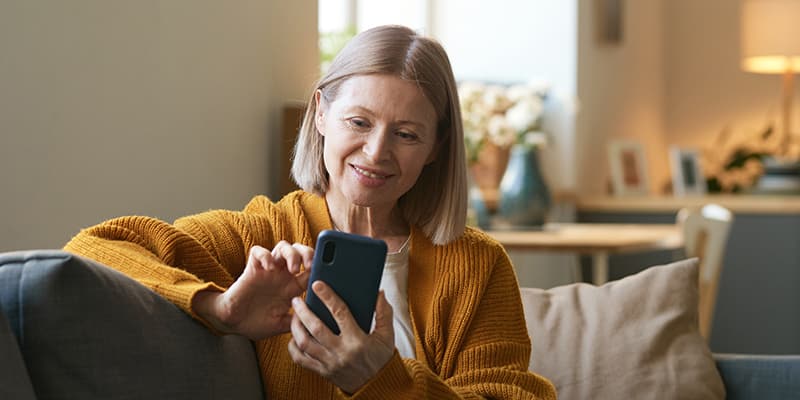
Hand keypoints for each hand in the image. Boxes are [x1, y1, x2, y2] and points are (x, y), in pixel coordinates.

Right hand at [193, 242, 311, 339]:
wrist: (232, 324)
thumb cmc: (257, 323)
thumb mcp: (282, 325)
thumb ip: (297, 321)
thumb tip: (315, 321)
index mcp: (292, 287)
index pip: (312, 270)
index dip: (320, 269)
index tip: (325, 276)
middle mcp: (282, 275)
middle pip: (300, 251)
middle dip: (309, 253)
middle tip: (311, 265)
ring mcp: (267, 270)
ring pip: (283, 246)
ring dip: (291, 253)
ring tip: (293, 268)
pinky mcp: (252, 269)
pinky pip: (258, 251)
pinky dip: (265, 255)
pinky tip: (269, 267)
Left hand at [288, 281, 394, 393]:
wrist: (376, 386)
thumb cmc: (380, 359)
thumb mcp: (387, 336)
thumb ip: (384, 313)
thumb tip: (379, 293)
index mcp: (357, 340)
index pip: (340, 314)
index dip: (328, 297)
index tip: (317, 285)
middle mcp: (341, 352)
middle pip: (316, 328)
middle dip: (303, 311)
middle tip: (297, 299)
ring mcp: (330, 363)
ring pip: (305, 343)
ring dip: (296, 327)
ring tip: (294, 316)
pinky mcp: (322, 372)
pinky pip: (301, 360)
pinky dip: (293, 348)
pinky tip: (294, 337)